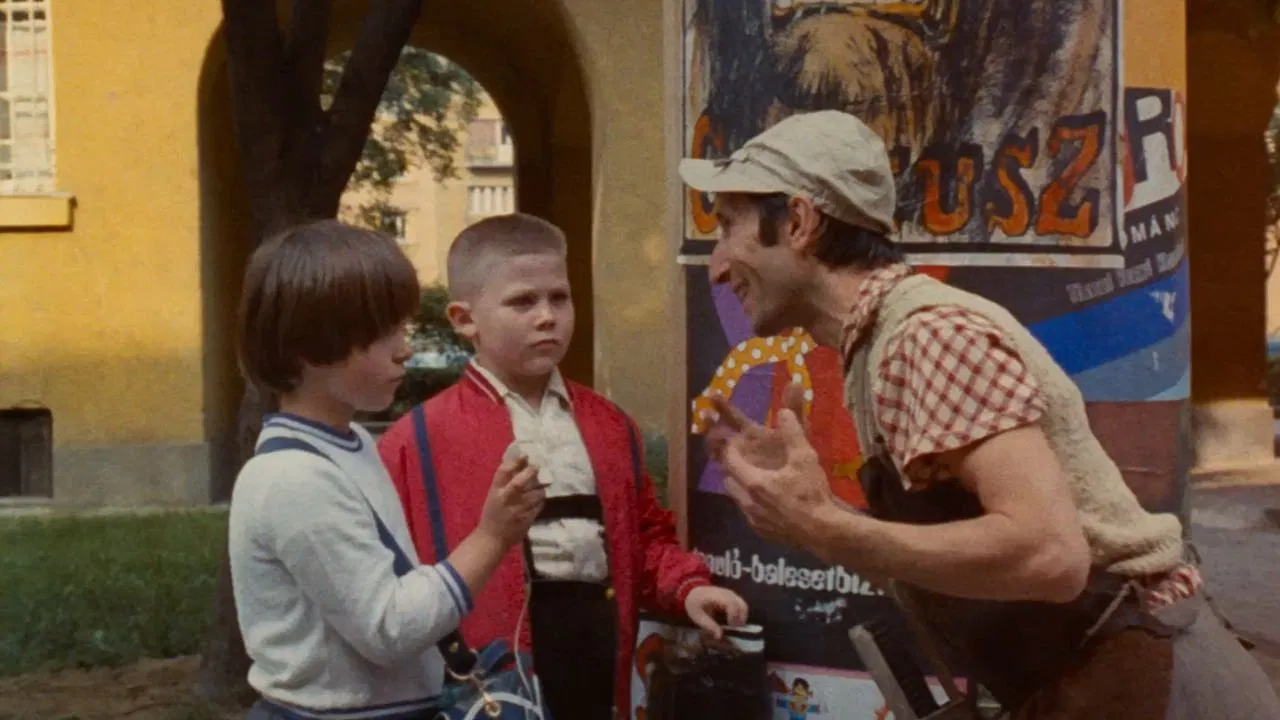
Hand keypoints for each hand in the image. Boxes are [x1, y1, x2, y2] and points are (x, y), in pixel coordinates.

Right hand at [478, 455, 545, 547]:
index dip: (515, 461)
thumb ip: (505, 482)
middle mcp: (505, 499)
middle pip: (519, 483)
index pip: (503, 472)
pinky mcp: (527, 519)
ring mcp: (517, 510)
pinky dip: (540, 501)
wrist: (492, 538)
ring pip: (534, 494)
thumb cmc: (493, 514)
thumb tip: (521, 462)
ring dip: (540, 488)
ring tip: (540, 487)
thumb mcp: (494, 495)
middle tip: (537, 467)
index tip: (525, 455)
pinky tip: (538, 500)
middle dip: (530, 473)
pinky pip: (539, 506)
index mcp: (495, 491)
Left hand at [684, 585, 748, 639]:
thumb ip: (709, 625)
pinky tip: (733, 622)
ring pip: (744, 605)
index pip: (730, 603)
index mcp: (716, 596)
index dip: (733, 615)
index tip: (731, 626)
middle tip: (734, 629)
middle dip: (741, 619)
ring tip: (733, 627)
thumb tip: (719, 636)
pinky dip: (741, 615)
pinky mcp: (734, 597)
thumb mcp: (697, 616)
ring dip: (742, 618)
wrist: (694, 592)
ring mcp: (732, 594)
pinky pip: (742, 606)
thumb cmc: (695, 604)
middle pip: (741, 604)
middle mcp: (727, 593)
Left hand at [713, 391, 835, 546]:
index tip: (734, 441)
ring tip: (759, 482)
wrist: (823, 532)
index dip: (730, 449)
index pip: (730, 461)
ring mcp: (754, 522)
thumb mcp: (804, 458)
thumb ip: (792, 433)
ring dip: (743, 490)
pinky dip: (755, 507)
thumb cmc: (811, 493)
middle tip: (746, 462)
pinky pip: (751, 517)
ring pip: (739, 501)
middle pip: (729, 482)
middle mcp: (748, 503)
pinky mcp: (763, 535)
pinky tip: (772, 504)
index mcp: (754, 482)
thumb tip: (783, 412)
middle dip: (733, 471)